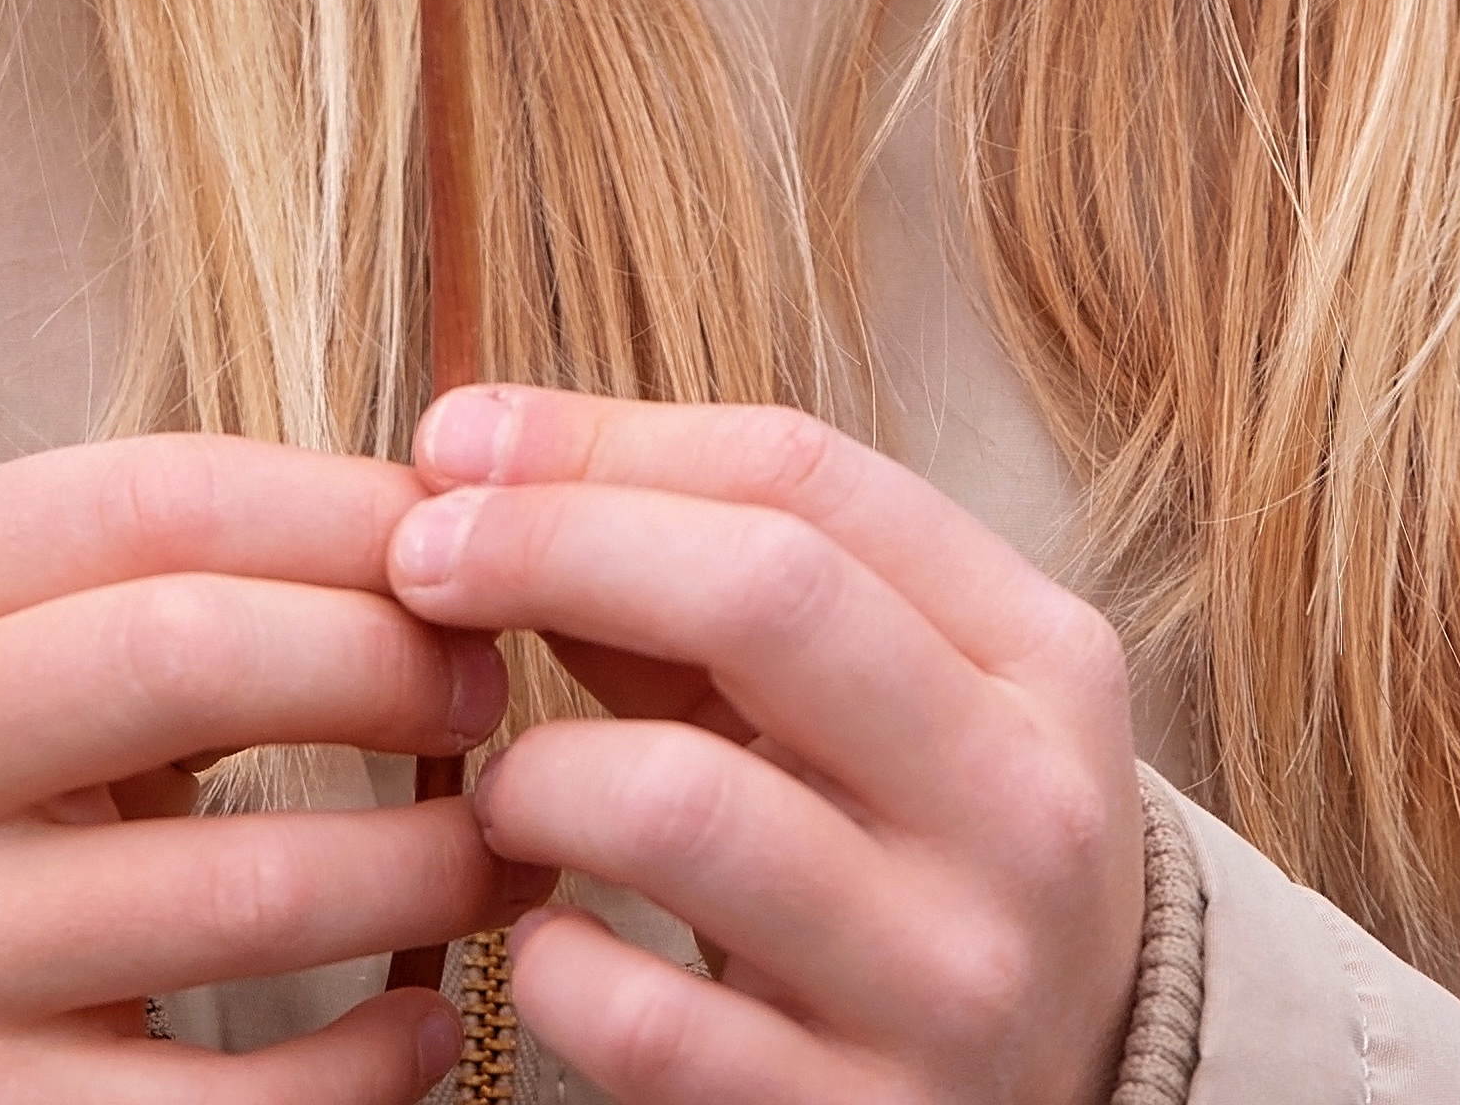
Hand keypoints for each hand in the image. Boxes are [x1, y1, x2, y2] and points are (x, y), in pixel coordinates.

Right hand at [0, 431, 512, 1104]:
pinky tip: (422, 1019)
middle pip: (194, 658)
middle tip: (490, 694)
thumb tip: (453, 526)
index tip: (469, 551)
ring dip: (431, 869)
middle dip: (394, 666)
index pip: (162, 499)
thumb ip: (174, 553)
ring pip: (246, 894)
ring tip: (507, 853)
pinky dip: (371, 1066)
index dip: (354, 514)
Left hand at [390, 388, 1143, 1104]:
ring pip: (681, 804)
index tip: (453, 441)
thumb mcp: (877, 704)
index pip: (807, 478)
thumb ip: (710, 592)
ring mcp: (953, 982)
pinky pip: (641, 1018)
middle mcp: (1025, 812)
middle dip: (551, 548)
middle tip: (418, 564)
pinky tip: (548, 942)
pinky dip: (552, 963)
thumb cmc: (917, 860)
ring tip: (507, 796)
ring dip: (538, 776)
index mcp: (1042, 661)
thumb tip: (480, 472)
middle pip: (761, 595)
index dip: (603, 440)